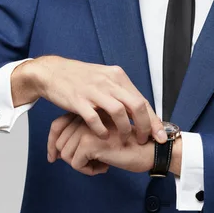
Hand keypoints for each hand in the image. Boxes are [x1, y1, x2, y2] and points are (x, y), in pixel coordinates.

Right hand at [15, 55, 165, 143]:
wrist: (52, 72)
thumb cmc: (80, 78)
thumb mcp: (104, 78)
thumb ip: (120, 91)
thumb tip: (139, 109)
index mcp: (117, 76)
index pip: (141, 99)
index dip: (153, 120)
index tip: (161, 136)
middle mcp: (108, 81)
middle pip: (136, 105)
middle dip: (144, 126)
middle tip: (144, 140)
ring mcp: (93, 90)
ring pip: (118, 112)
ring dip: (124, 130)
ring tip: (124, 140)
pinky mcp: (78, 100)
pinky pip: (95, 119)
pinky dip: (102, 130)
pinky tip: (103, 136)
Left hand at [47, 112, 154, 174]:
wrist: (149, 148)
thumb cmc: (128, 142)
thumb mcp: (101, 133)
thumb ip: (81, 133)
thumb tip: (57, 151)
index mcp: (86, 111)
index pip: (56, 126)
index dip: (52, 144)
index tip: (53, 157)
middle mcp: (84, 116)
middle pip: (59, 143)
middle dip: (74, 159)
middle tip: (93, 161)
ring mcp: (87, 127)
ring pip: (66, 155)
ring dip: (83, 165)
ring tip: (101, 163)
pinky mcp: (90, 141)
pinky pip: (76, 164)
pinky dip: (88, 170)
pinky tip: (104, 166)